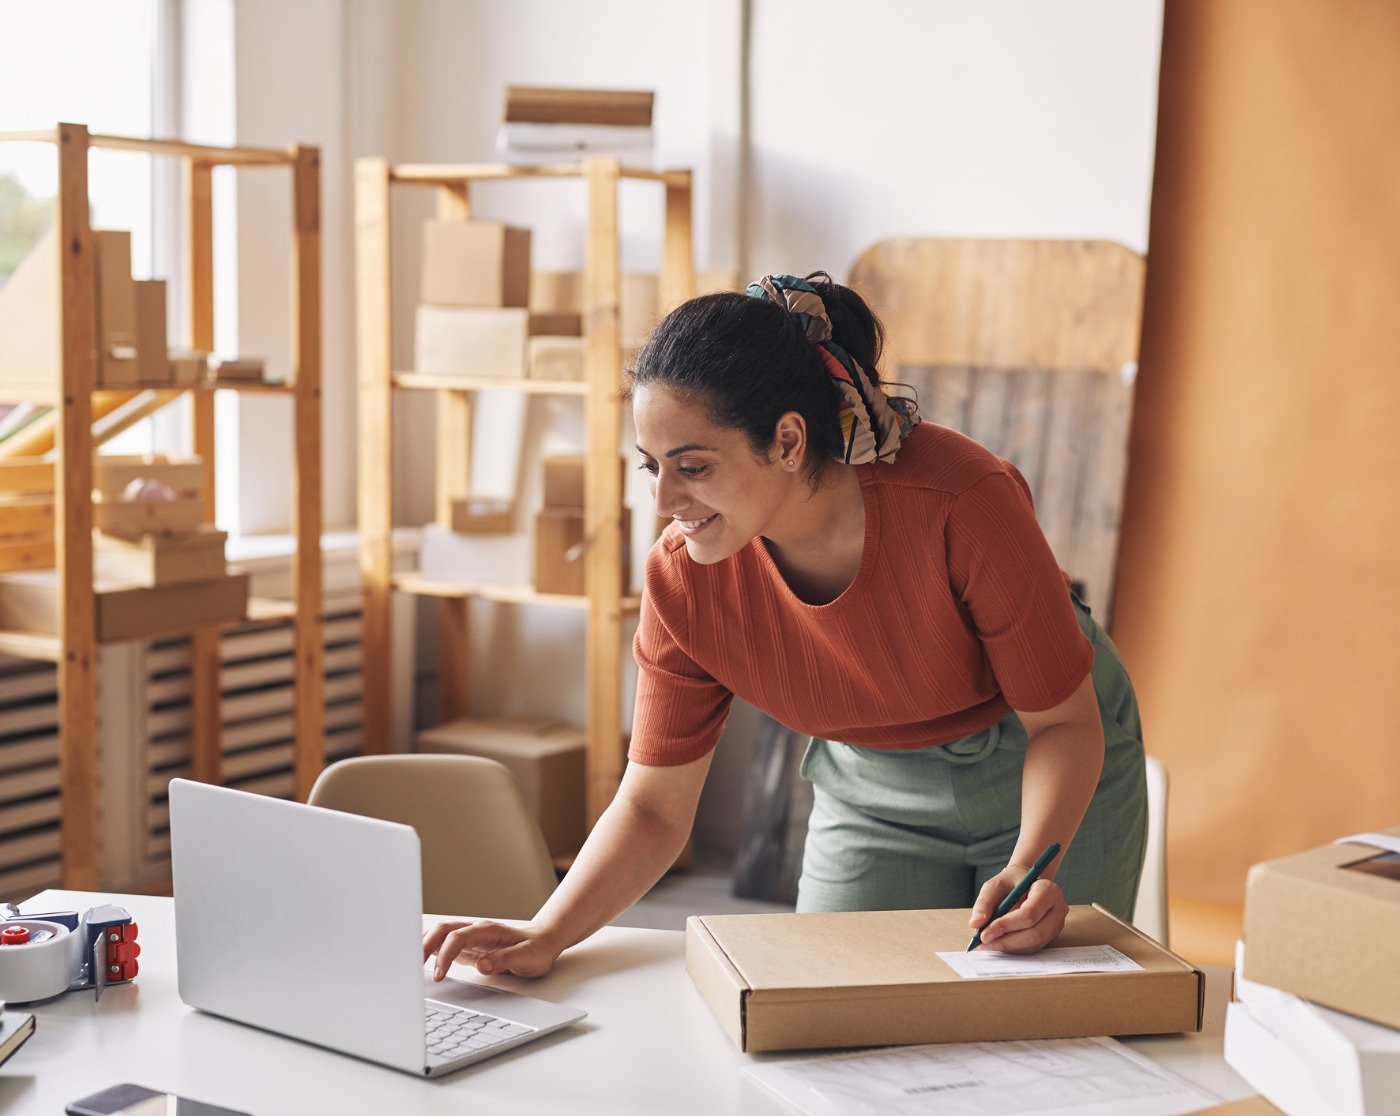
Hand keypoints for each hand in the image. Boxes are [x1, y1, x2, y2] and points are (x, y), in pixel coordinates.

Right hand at [422, 919, 562, 980]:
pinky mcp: (467, 947)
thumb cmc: (536, 950)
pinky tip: (418, 962)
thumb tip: (483, 965)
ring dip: (422, 946)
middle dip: (423, 946)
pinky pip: (442, 944)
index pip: (457, 937)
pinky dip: (428, 950)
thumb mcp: (528, 958)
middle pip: (442, 930)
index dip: (445, 955)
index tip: (439, 975)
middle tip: (411, 969)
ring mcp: (469, 938)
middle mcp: (475, 930)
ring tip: (408, 966)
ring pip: (439, 934)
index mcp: (488, 930)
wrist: (543, 942)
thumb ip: (506, 960)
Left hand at [968, 869, 1067, 952]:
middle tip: (984, 943)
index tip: (984, 934)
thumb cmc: (1011, 882)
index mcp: (1048, 890)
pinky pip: (1034, 947)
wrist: (1025, 884)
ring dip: (1010, 947)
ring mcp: (1058, 923)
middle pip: (1035, 933)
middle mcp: (1058, 908)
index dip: (1006, 926)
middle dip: (1007, 941)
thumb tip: (976, 925)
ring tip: (989, 944)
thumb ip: (984, 903)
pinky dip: (1015, 948)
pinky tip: (1000, 943)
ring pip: (1035, 943)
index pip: (1029, 914)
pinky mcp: (1052, 934)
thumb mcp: (995, 885)